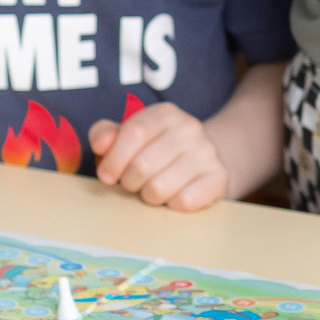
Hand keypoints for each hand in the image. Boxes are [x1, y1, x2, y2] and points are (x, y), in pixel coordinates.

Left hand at [88, 105, 230, 211]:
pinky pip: (183, 201)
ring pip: (159, 187)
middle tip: (133, 183)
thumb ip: (106, 134)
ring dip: (149, 196)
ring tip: (153, 189)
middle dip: (129, 181)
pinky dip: (171, 205)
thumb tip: (100, 144)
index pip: (135, 132)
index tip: (105, 175)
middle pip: (143, 165)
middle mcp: (190, 128)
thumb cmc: (155, 150)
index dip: (114, 158)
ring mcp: (207, 153)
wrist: (202, 161)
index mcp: (165, 113)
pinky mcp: (218, 178)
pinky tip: (173, 195)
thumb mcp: (129, 135)